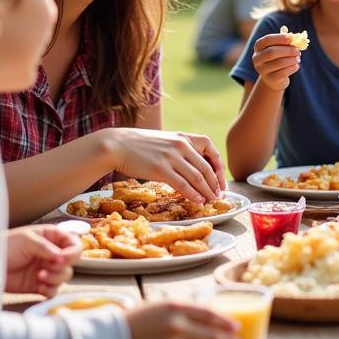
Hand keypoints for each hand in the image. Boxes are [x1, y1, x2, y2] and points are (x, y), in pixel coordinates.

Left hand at [5, 225, 80, 296]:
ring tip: (39, 277)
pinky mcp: (40, 285)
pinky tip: (39, 287)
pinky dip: (49, 290)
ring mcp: (47, 270)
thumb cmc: (6, 246)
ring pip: (64, 277)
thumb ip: (45, 247)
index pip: (73, 244)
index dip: (72, 252)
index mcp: (52, 238)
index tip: (62, 258)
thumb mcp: (26, 239)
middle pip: (72, 263)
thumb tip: (61, 256)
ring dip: (55, 278)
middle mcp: (53, 254)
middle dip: (61, 267)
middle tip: (47, 267)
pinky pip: (54, 291)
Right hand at [109, 129, 224, 203]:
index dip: (219, 165)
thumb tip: (194, 168)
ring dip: (207, 191)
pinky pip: (182, 185)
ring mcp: (171, 157)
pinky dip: (193, 194)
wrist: (117, 145)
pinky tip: (197, 201)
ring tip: (211, 200)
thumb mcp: (164, 141)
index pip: (210, 148)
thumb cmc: (140, 145)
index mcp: (183, 137)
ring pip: (197, 177)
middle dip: (215, 184)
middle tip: (218, 195)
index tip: (221, 179)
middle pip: (206, 167)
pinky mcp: (160, 169)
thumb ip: (180, 150)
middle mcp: (180, 145)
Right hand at [127, 302, 239, 338]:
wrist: (118, 337)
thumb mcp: (165, 305)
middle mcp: (176, 327)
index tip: (236, 327)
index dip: (226, 321)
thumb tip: (216, 318)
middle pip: (211, 336)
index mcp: (176, 307)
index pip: (209, 314)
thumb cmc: (144, 318)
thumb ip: (188, 310)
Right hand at [252, 32, 301, 92]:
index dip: (280, 38)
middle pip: (272, 52)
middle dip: (287, 50)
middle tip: (298, 51)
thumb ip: (286, 42)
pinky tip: (296, 66)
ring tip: (298, 59)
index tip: (292, 38)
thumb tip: (296, 37)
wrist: (274, 78)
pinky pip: (283, 73)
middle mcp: (257, 58)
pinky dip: (292, 68)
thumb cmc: (278, 58)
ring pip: (279, 63)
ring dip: (292, 60)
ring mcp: (262, 70)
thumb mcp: (279, 48)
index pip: (268, 39)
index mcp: (258, 47)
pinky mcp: (270, 79)